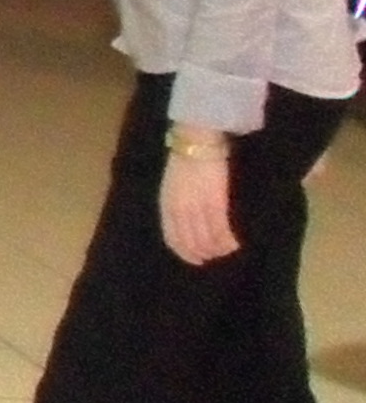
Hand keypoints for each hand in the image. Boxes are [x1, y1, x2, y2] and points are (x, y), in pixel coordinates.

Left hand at [159, 144, 238, 264]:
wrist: (196, 142)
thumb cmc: (184, 161)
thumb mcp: (171, 186)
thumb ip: (176, 204)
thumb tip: (186, 222)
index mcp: (166, 206)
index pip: (173, 239)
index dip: (185, 253)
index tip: (196, 260)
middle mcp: (180, 212)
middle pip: (192, 243)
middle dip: (204, 254)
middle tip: (215, 257)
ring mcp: (197, 209)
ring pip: (208, 240)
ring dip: (219, 249)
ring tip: (228, 250)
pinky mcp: (215, 204)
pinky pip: (222, 231)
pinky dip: (229, 241)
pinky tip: (236, 244)